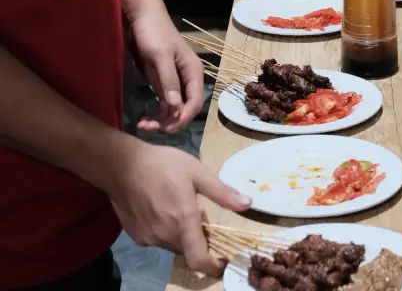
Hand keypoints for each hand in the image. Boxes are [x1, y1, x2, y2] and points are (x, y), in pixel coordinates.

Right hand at [110, 141, 251, 275]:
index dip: (214, 267)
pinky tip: (162, 209)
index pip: (199, 259)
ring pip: (174, 244)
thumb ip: (222, 193)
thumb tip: (248, 204)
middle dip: (199, 238)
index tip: (223, 262)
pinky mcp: (136, 236)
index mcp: (184, 221)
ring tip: (179, 206)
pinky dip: (166, 230)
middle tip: (199, 212)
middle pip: (189, 249)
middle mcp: (165, 235)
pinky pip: (159, 239)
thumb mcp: (197, 172)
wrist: (122, 165)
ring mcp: (149, 237)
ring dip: (182, 233)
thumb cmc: (163, 165)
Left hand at [129, 7, 203, 132]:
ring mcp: (175, 81)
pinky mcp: (162, 81)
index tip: (165, 127)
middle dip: (170, 121)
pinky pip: (164, 103)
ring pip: (174, 109)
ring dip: (162, 120)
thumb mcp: (160, 56)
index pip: (195, 102)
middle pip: (185, 108)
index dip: (183, 117)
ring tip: (143, 125)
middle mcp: (187, 79)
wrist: (140, 15)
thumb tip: (176, 107)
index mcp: (193, 71)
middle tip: (149, 128)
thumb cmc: (153, 32)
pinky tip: (145, 118)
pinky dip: (157, 113)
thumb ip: (169, 81)